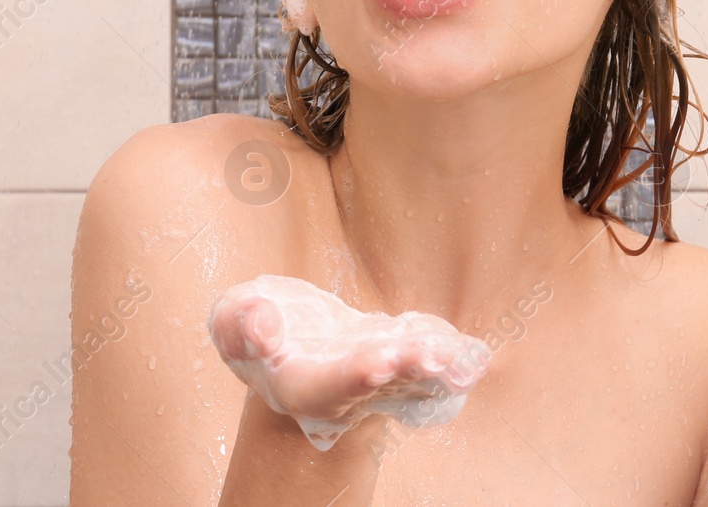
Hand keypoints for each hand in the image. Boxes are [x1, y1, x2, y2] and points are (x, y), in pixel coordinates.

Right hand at [208, 274, 491, 449]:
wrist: (292, 339)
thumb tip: (265, 330)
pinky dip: (452, 360)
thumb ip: (241, 322)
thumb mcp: (234, 317)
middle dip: (406, 370)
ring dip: (437, 369)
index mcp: (300, 383)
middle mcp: (345, 390)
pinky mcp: (401, 362)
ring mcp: (379, 379)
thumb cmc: (258, 326)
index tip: (379, 362)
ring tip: (460, 359)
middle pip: (380, 384)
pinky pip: (431, 364)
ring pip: (412, 377)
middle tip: (434, 358)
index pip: (329, 385)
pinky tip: (473, 355)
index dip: (354, 373)